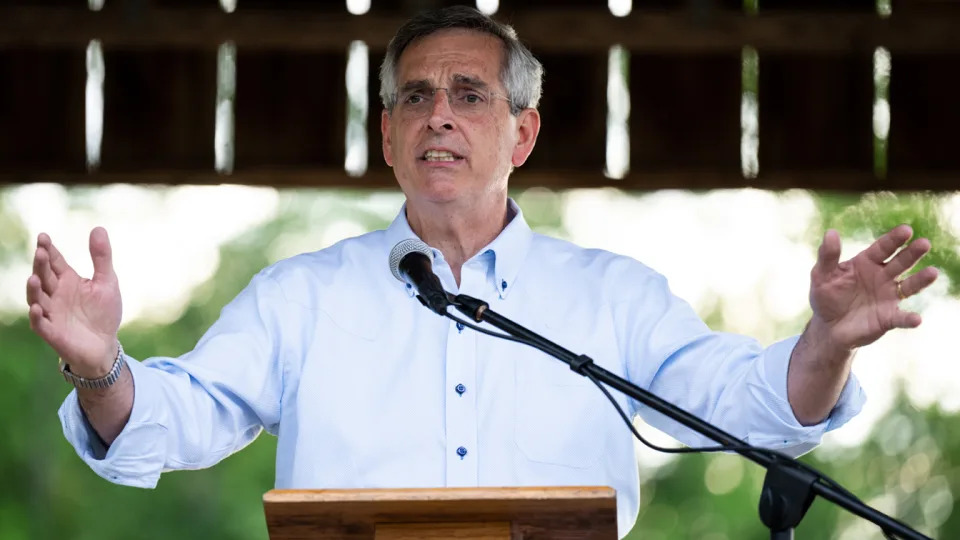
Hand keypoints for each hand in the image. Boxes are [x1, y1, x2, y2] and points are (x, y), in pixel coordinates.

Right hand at [26, 227, 122, 377]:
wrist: (105, 345)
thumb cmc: (103, 312)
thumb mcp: (107, 281)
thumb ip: (102, 257)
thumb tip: (98, 227)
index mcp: (68, 280)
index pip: (54, 262)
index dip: (48, 250)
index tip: (43, 237)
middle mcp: (56, 294)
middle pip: (44, 276)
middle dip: (40, 265)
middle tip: (40, 251)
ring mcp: (52, 313)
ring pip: (37, 298)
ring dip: (34, 289)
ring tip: (34, 278)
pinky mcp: (52, 332)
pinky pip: (41, 324)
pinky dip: (37, 316)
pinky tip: (37, 307)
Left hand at [809, 224, 938, 350]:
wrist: (828, 327)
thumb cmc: (826, 296)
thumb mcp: (822, 275)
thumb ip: (827, 256)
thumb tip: (830, 232)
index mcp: (867, 262)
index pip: (883, 248)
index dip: (894, 239)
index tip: (906, 230)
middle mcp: (883, 277)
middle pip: (900, 262)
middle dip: (912, 253)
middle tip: (924, 243)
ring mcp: (888, 297)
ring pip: (909, 286)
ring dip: (921, 280)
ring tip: (932, 273)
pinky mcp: (888, 318)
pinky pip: (901, 318)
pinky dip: (909, 319)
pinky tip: (916, 319)